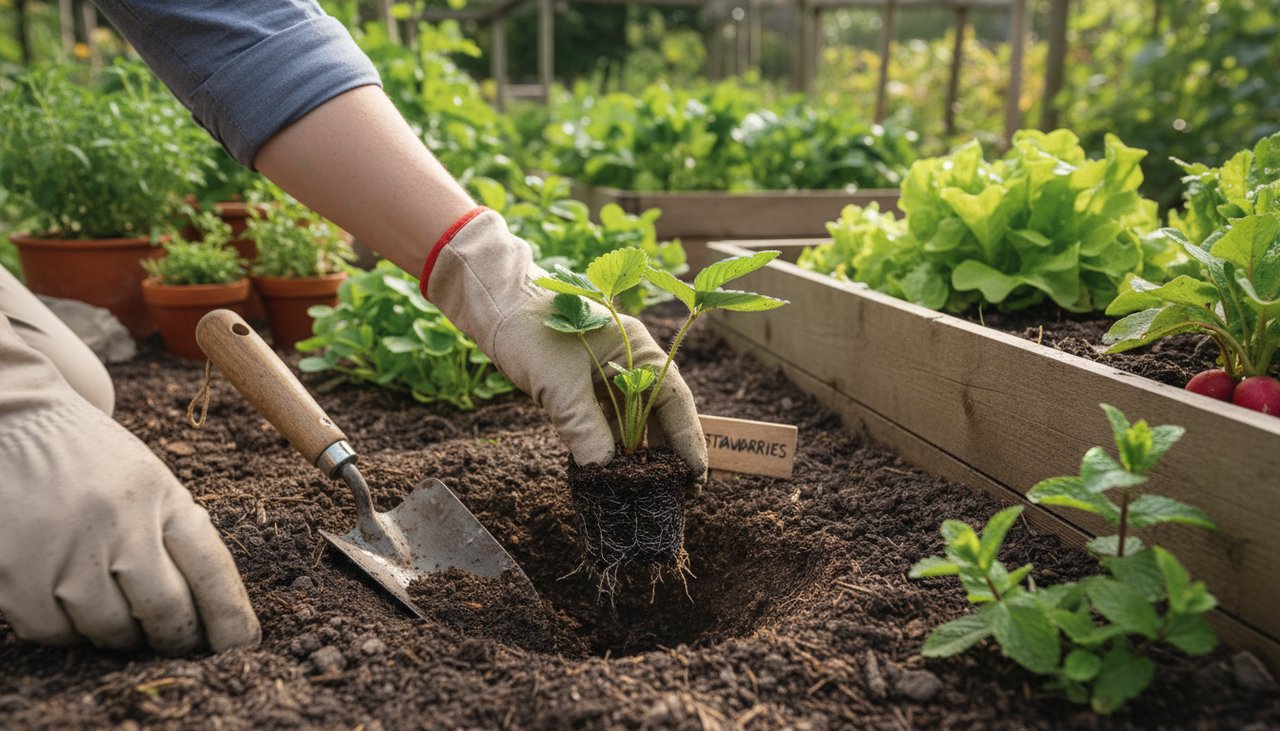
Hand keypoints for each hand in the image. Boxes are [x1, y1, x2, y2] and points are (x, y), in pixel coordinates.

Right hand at [0, 325, 259, 653]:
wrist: (11, 424)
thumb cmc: (91, 461)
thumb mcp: (149, 481)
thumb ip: (178, 534)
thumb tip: (211, 611)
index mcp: (158, 494)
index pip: (209, 568)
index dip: (230, 615)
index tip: (242, 645)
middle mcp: (114, 521)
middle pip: (165, 610)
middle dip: (177, 636)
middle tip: (178, 642)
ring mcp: (61, 549)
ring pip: (109, 629)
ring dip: (121, 636)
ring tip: (121, 619)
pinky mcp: (13, 574)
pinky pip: (53, 631)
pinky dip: (68, 630)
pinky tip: (71, 606)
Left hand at [426, 209, 707, 480]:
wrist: (495, 306)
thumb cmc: (530, 331)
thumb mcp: (558, 384)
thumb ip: (584, 427)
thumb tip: (604, 474)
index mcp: (638, 348)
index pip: (674, 399)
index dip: (686, 439)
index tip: (696, 476)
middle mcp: (631, 359)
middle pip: (659, 411)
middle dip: (666, 451)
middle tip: (675, 493)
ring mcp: (610, 371)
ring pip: (634, 418)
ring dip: (637, 451)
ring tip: (645, 488)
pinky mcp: (588, 383)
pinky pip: (609, 418)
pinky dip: (610, 442)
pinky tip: (611, 469)